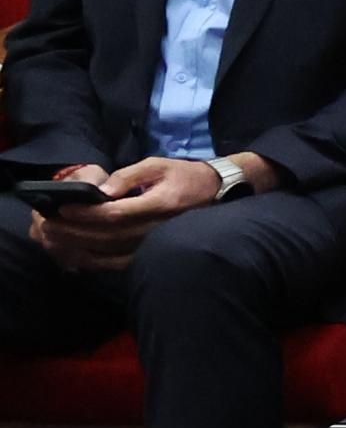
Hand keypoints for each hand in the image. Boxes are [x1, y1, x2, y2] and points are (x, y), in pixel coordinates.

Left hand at [34, 157, 219, 268]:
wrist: (216, 194)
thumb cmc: (185, 176)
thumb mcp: (159, 165)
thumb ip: (130, 175)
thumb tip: (102, 189)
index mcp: (159, 204)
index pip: (116, 214)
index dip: (86, 213)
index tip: (62, 207)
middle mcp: (156, 228)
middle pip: (107, 235)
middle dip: (73, 230)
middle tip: (47, 223)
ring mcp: (153, 243)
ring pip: (109, 251)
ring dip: (78, 246)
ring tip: (54, 237)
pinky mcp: (150, 252)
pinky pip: (118, 263)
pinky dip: (93, 261)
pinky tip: (74, 255)